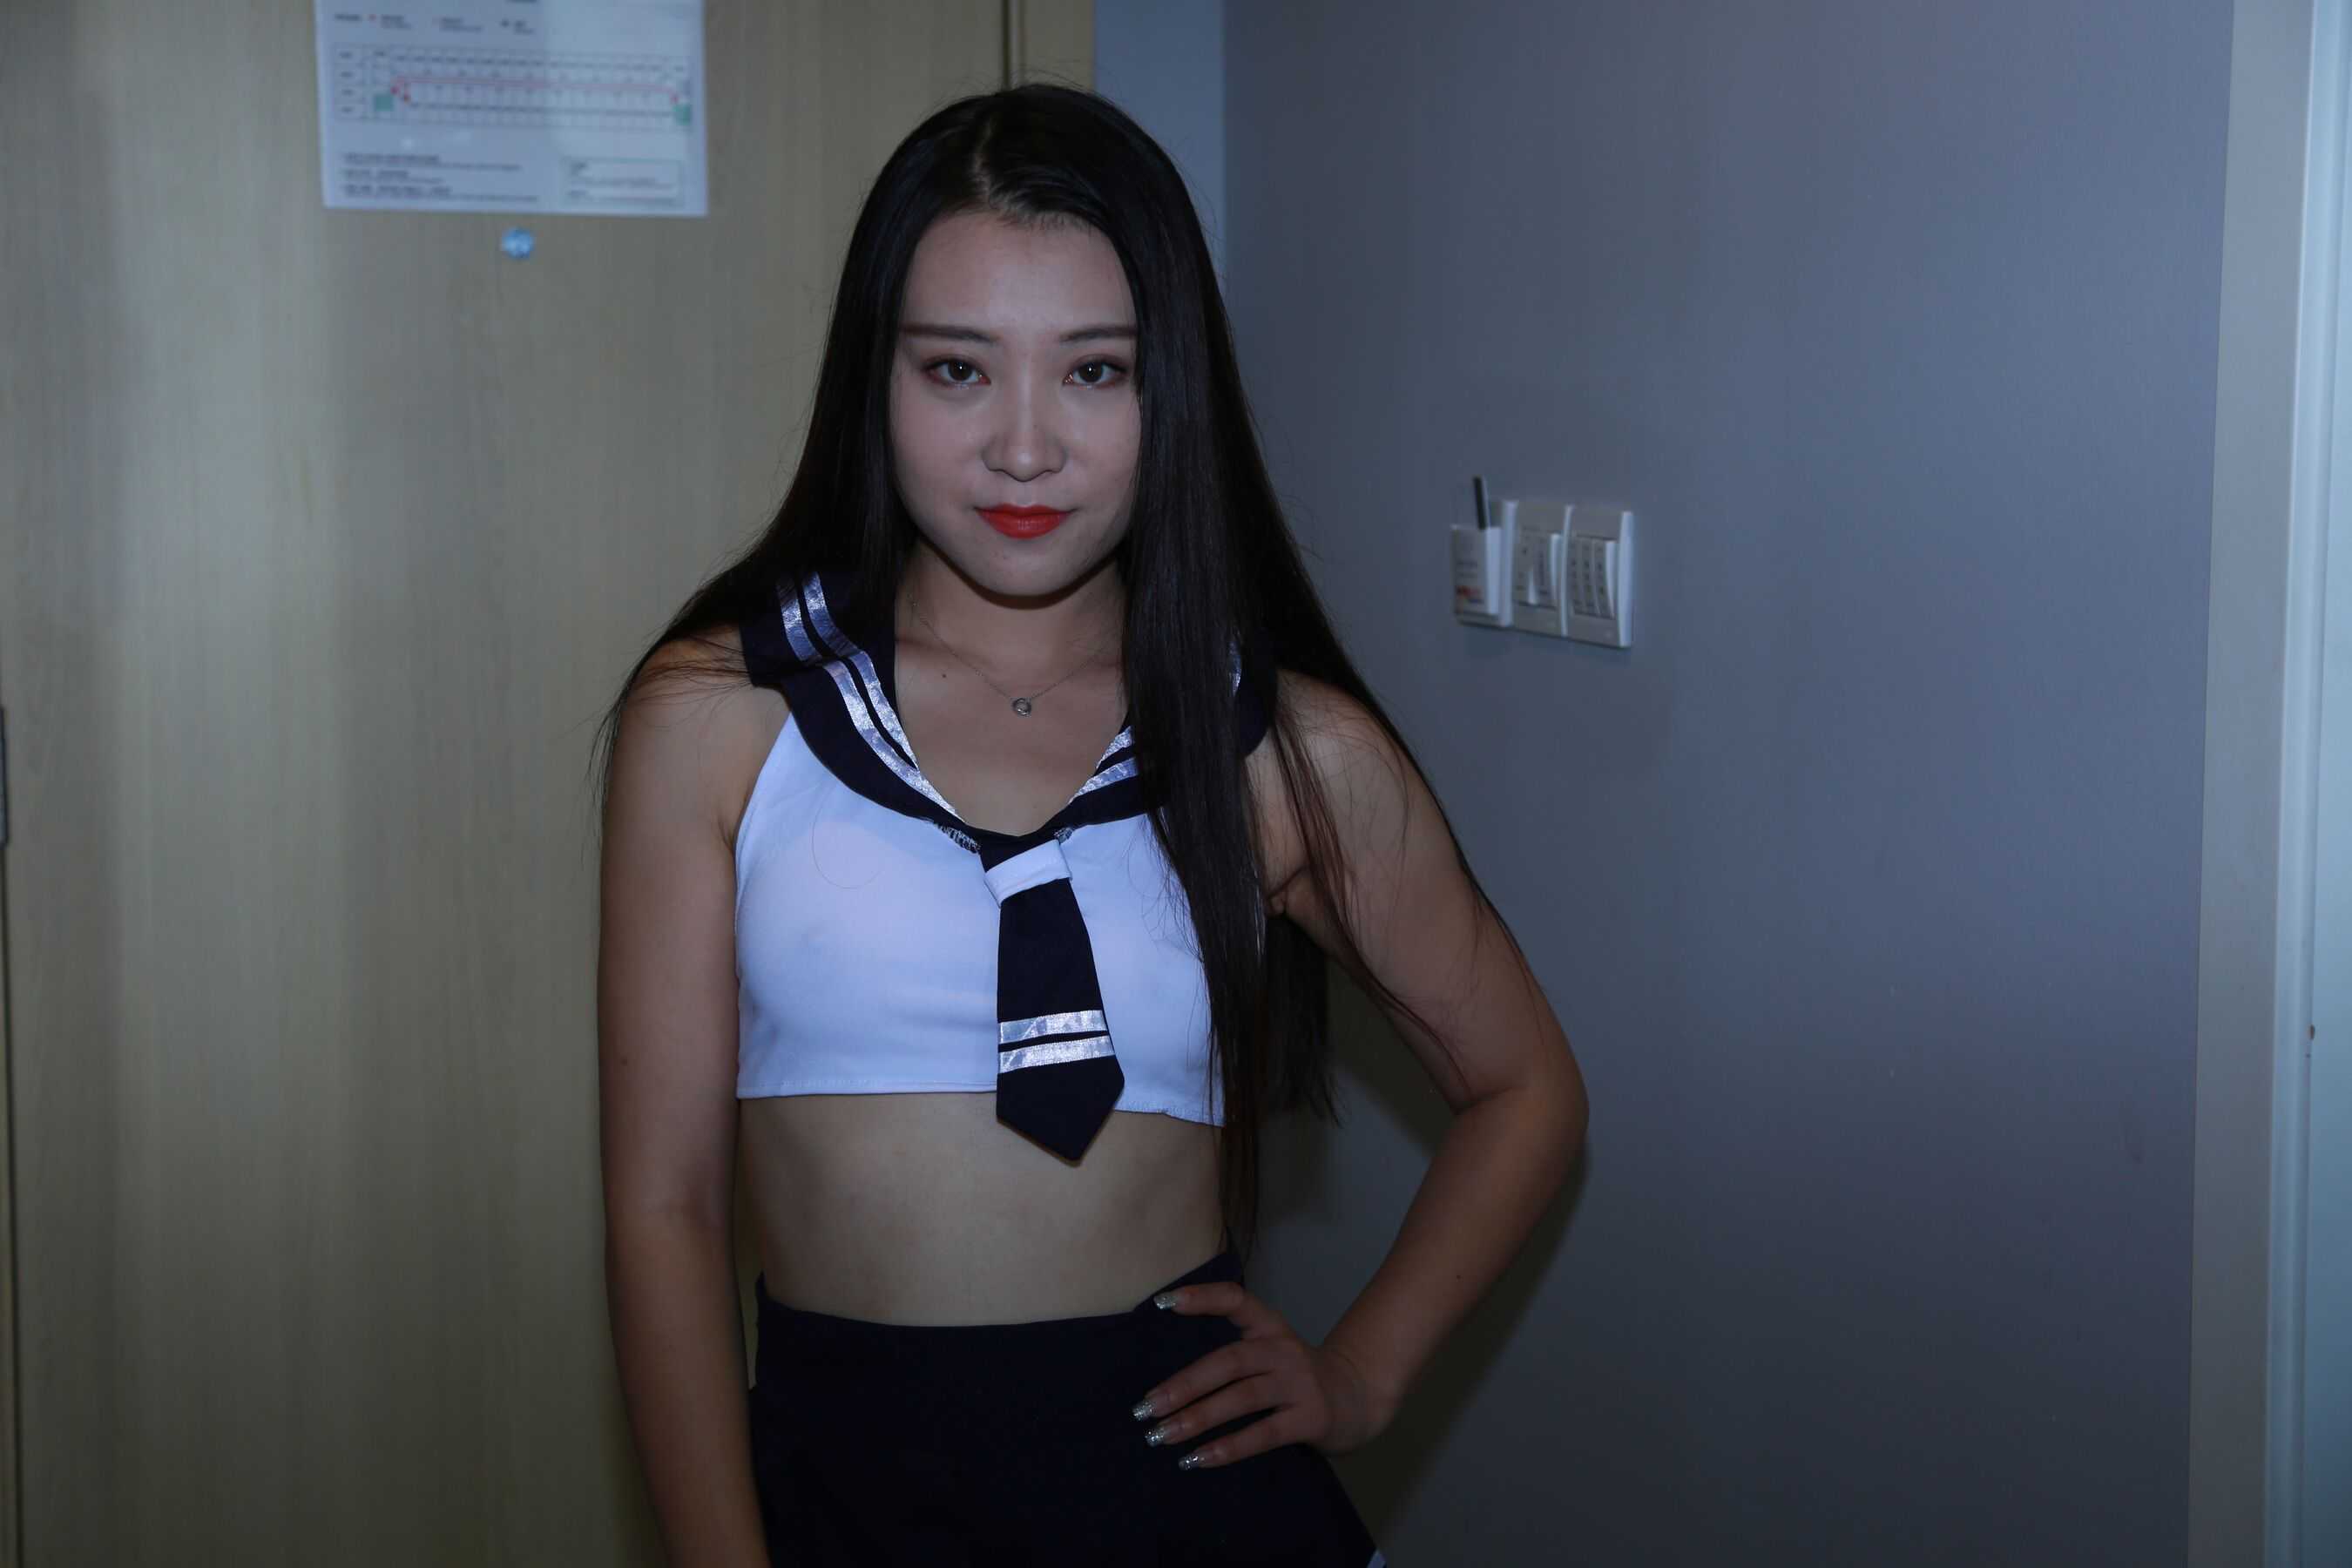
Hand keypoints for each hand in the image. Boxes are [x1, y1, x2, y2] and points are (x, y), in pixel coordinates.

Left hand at [1130, 1280, 1395, 1471]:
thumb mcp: (1269, 1353)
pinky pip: (1263, 1434)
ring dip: (1198, 1418)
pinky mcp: (1310, 1418)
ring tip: (1162, 1436)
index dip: (1201, 1298)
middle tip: (1146, 1407)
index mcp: (1271, 1327)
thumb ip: (1231, 1359)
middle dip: (1184, 1385)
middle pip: (1229, 1360)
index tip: (1162, 1303)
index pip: (1236, 1300)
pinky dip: (1228, 1447)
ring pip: (1242, 1398)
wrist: (1357, 1399)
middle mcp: (1284, 1350)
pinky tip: (1199, 1458)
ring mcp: (1300, 1383)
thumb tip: (1166, 1388)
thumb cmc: (1296, 1379)